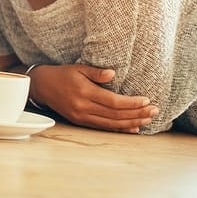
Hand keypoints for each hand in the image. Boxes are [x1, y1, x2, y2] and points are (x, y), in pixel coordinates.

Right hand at [30, 64, 158, 132]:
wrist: (41, 87)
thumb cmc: (62, 74)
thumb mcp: (78, 68)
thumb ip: (96, 72)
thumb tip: (113, 74)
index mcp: (84, 92)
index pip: (113, 101)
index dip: (131, 103)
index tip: (147, 100)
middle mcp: (83, 107)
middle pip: (115, 115)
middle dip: (137, 114)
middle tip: (155, 112)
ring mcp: (82, 117)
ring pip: (111, 124)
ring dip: (132, 123)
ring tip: (148, 120)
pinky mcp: (80, 122)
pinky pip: (103, 127)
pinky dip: (119, 129)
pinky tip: (133, 129)